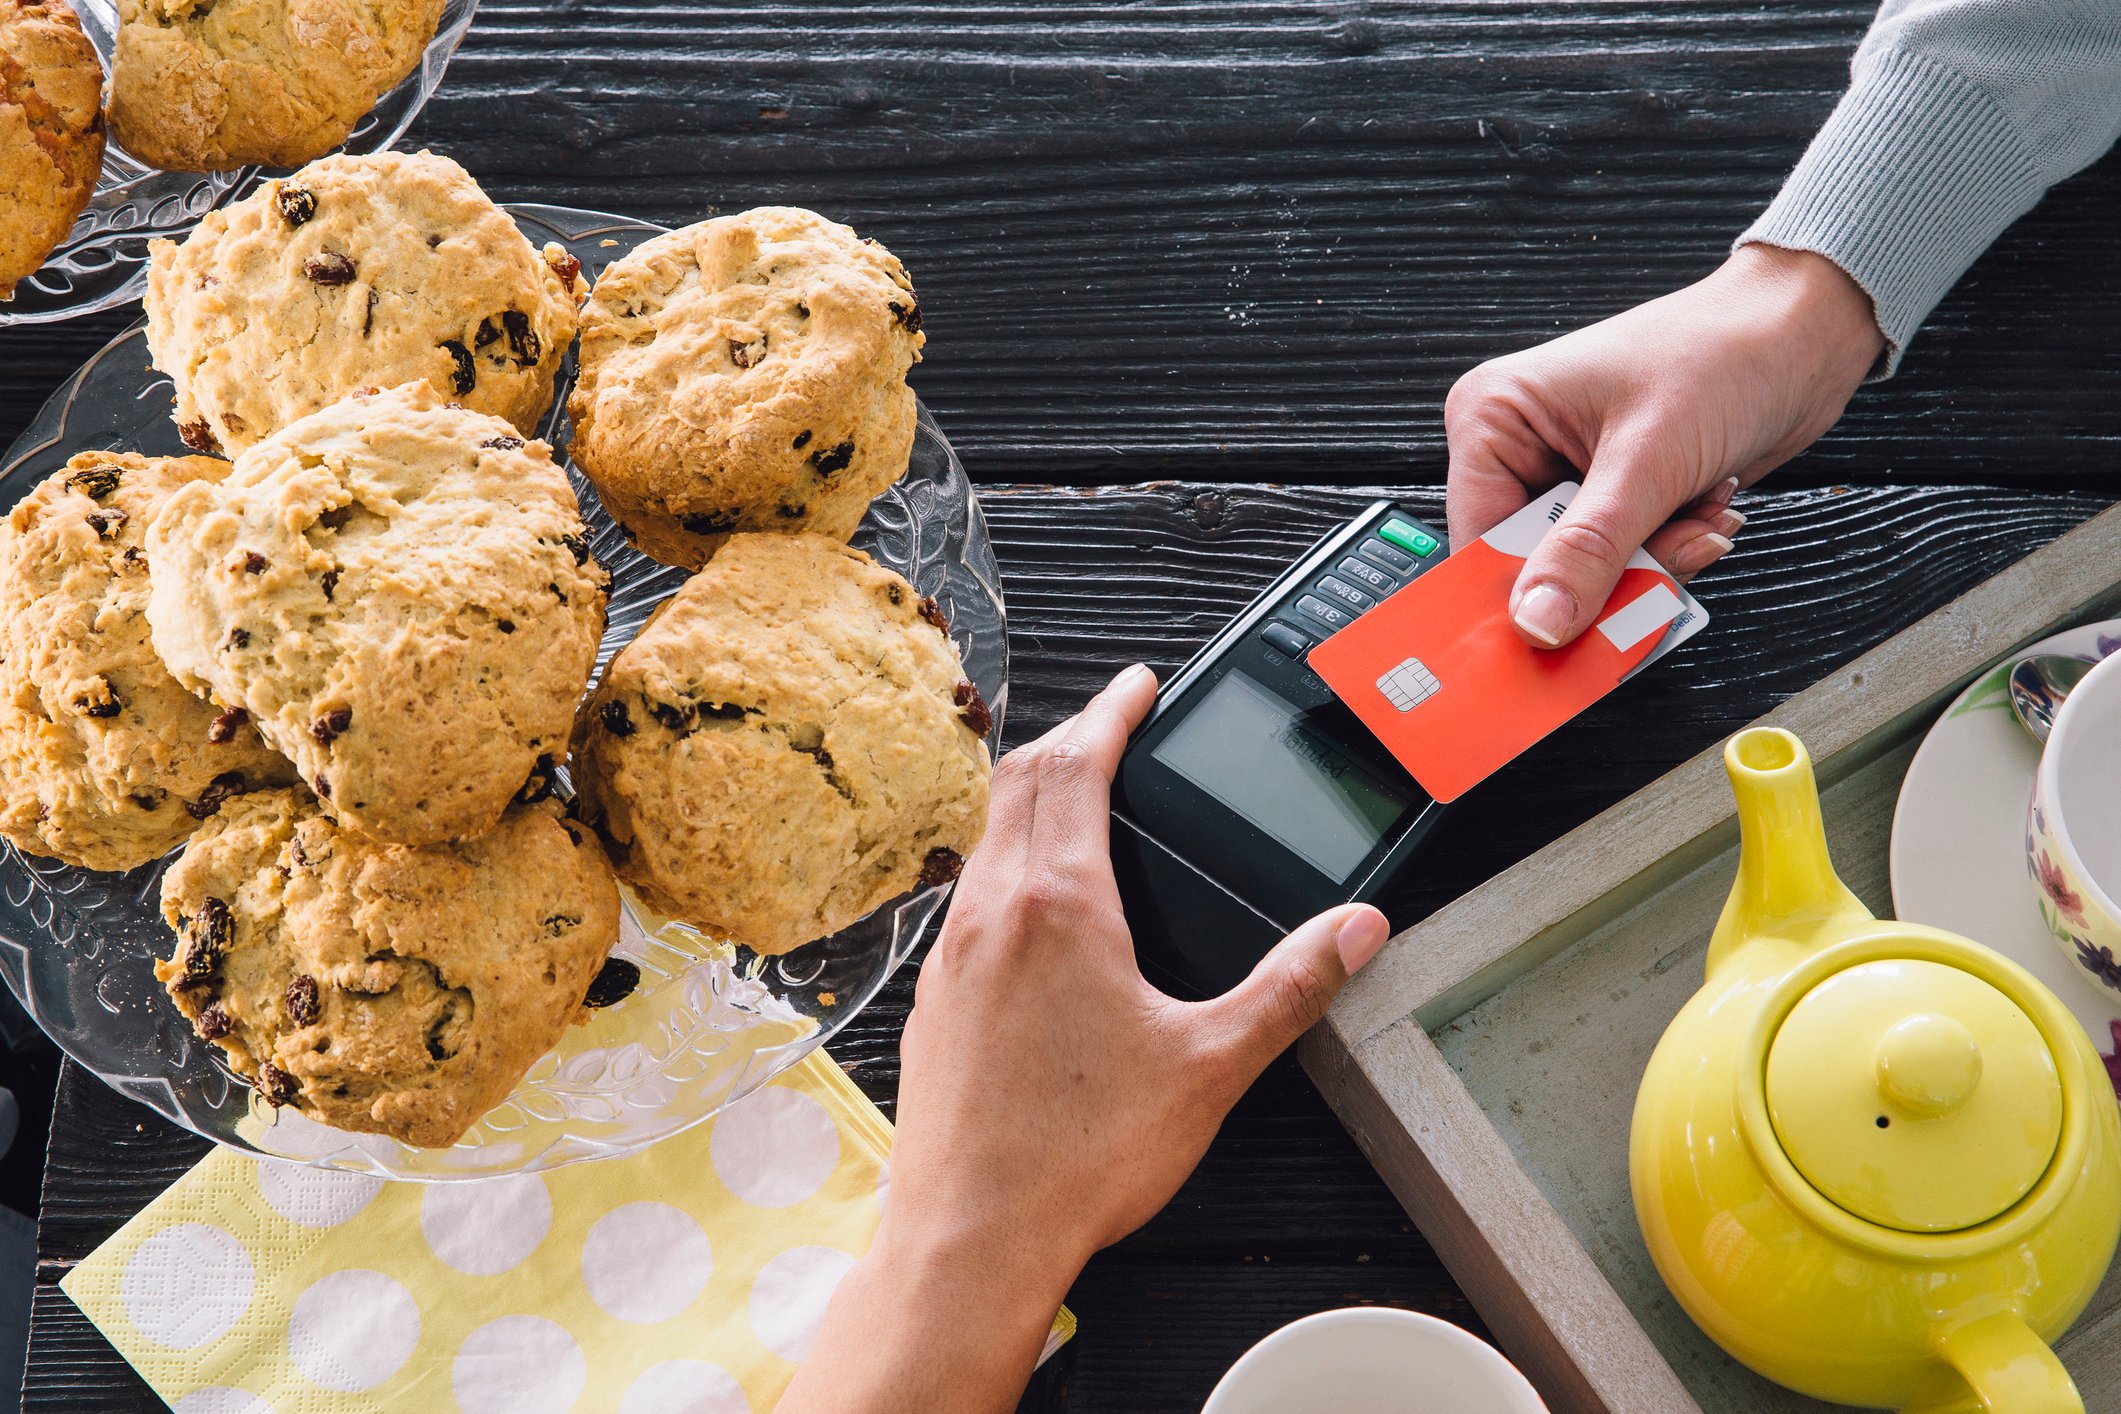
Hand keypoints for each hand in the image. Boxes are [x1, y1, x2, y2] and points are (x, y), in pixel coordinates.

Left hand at [776, 665, 1390, 1413]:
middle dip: (1068, 738)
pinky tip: (1032, 907)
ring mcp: (951, 956)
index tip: (1137, 686)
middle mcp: (991, 913)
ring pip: (984, 838)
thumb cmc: (1078, 1157)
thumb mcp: (1211, 1065)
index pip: (1077, 764)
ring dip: (1029, 798)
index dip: (1111, 711)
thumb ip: (1290, 987)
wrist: (970, 1237)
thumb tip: (1354, 930)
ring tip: (1075, 799)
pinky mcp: (933, 1001)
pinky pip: (967, 897)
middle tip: (1111, 723)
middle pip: (1019, 782)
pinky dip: (1004, 863)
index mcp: (1058, 905)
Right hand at [1445, 243, 1883, 647]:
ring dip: (1652, 562)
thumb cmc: (1724, 352)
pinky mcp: (1612, 496)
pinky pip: (1623, 562)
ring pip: (1585, 573)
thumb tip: (1538, 624)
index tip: (1555, 641)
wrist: (1803, 333)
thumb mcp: (1649, 460)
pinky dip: (1669, 551)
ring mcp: (1567, 474)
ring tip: (1696, 515)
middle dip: (1607, 574)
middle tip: (1661, 562)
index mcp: (1494, 417)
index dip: (1516, 596)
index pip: (1478, 540)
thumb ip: (1589, 551)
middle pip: (1532, 564)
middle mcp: (1521, 447)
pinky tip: (1703, 509)